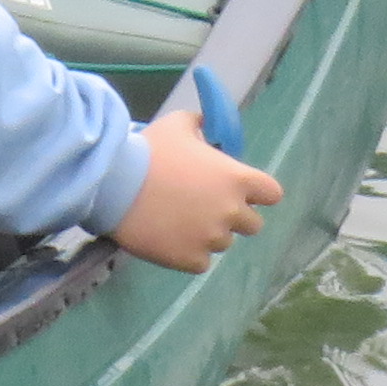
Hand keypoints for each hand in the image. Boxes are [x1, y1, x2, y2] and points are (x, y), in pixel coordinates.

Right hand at [111, 97, 281, 270]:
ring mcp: (212, 239)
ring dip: (208, 233)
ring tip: (178, 219)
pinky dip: (188, 252)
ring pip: (223, 243)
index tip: (239, 190)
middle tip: (204, 206)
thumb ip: (200, 124)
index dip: (258, 192)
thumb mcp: (178, 124)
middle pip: (252, 224)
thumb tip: (206, 125)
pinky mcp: (192, 261)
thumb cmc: (149, 150)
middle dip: (233, 216)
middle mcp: (231, 212)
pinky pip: (200, 261)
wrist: (114, 185)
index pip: (272, 194)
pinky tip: (168, 235)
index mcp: (237, 179)